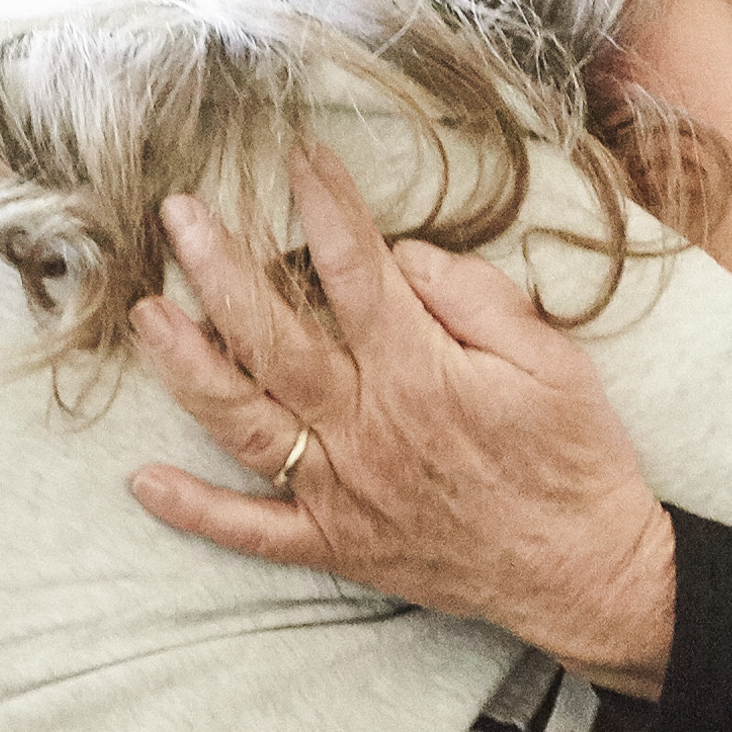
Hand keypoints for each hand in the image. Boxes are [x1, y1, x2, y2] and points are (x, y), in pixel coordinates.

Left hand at [120, 143, 681, 692]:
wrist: (587, 575)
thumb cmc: (576, 461)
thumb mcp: (552, 360)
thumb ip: (474, 299)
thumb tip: (405, 258)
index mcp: (421, 374)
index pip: (355, 269)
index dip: (324, 204)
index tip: (297, 156)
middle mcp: (367, 430)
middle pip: (274, 337)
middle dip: (220, 268)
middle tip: (177, 215)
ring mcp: (345, 492)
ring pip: (245, 424)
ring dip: (188, 369)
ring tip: (145, 316)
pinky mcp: (339, 545)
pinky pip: (255, 532)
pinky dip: (197, 511)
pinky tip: (143, 483)